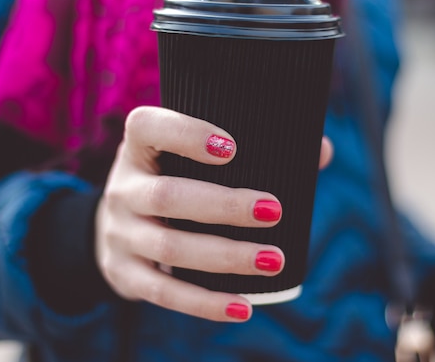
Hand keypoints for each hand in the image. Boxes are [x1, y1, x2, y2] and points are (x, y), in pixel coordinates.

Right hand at [95, 106, 332, 321]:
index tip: (233, 148)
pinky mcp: (125, 274)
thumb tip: (321, 151)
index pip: (147, 127)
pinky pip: (164, 293)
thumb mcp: (187, 157)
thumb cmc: (171, 181)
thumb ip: (254, 149)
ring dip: (225, 257)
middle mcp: (122, 189)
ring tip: (275, 260)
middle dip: (224, 206)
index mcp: (138, 149)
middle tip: (275, 211)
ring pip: (169, 249)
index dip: (186, 134)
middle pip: (166, 197)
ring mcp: (119, 234)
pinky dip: (204, 303)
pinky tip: (243, 308)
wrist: (112, 228)